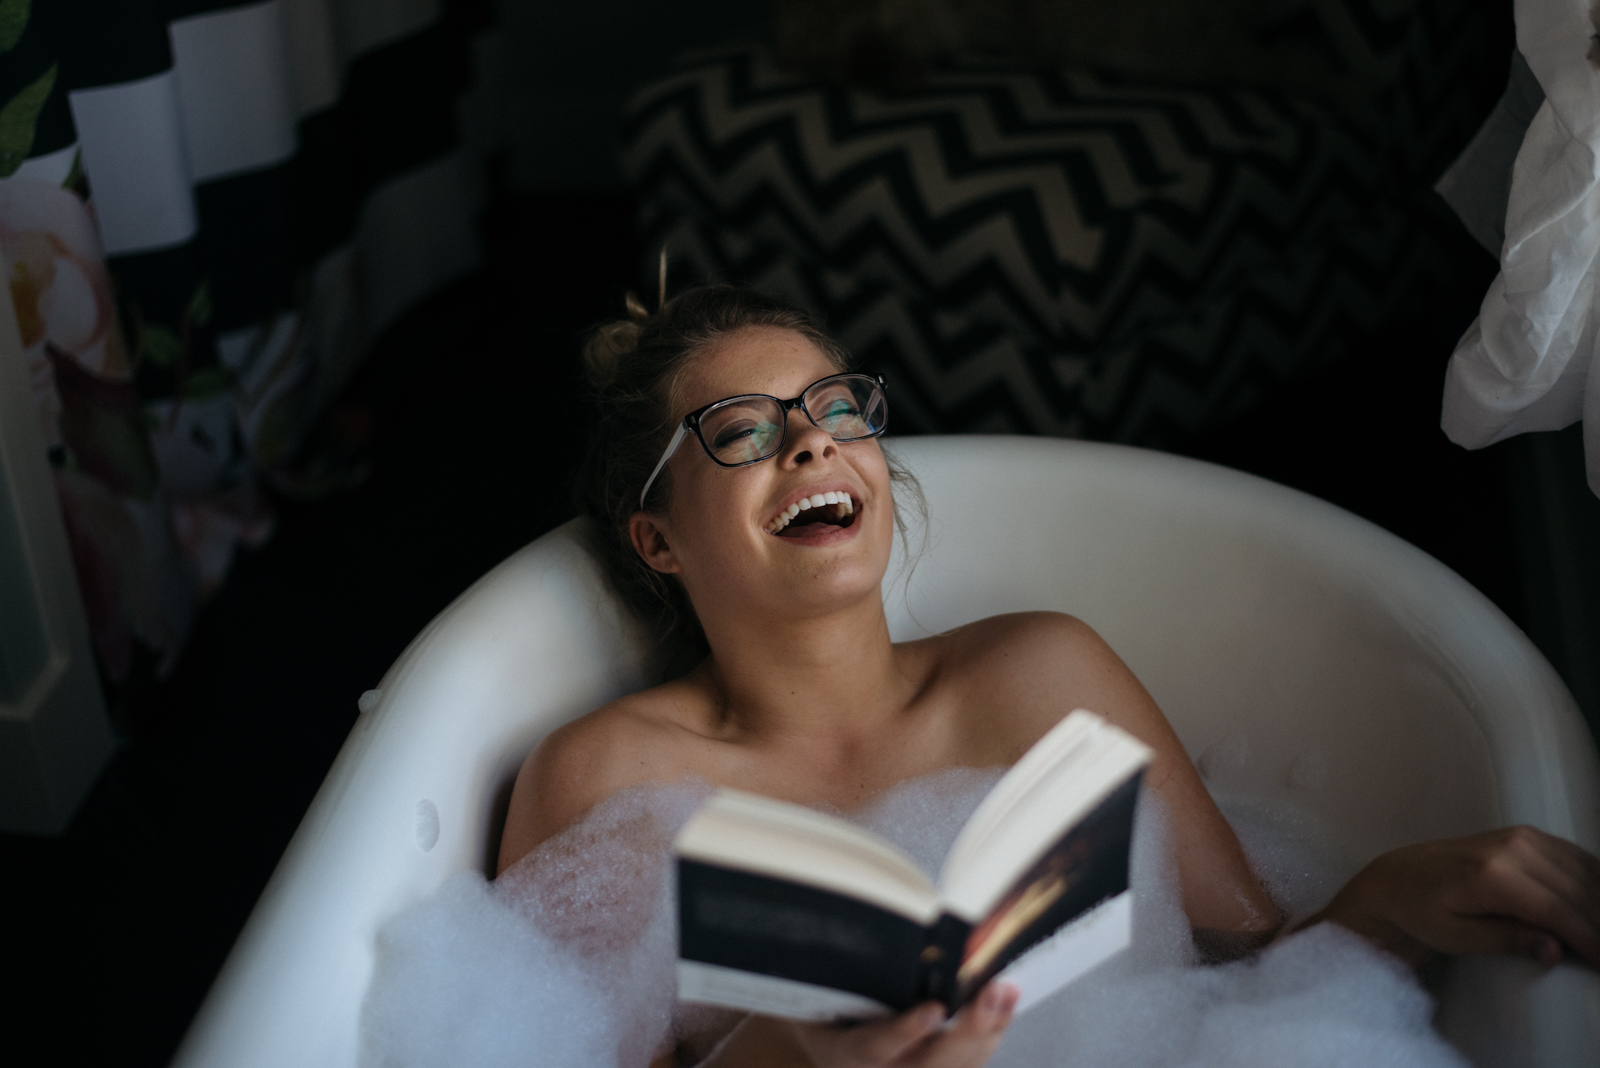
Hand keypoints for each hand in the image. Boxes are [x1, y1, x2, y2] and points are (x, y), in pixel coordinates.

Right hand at [788, 983, 1018, 1067]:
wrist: (832, 1047)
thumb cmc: (825, 1011)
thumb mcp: (820, 991)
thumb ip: (842, 970)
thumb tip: (863, 925)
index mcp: (847, 1053)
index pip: (875, 1046)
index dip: (905, 1031)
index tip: (933, 1010)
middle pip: (931, 1064)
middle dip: (967, 1030)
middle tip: (990, 994)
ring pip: (957, 1067)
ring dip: (989, 1029)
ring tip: (1005, 991)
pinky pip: (969, 1063)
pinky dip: (991, 1033)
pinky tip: (1004, 1004)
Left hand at [1307, 826, 1599, 968]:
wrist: (1399, 878)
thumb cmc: (1421, 910)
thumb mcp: (1456, 936)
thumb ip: (1507, 940)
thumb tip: (1555, 950)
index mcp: (1491, 874)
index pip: (1557, 911)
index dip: (1590, 940)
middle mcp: (1511, 848)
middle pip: (1578, 893)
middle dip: (1599, 926)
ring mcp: (1521, 837)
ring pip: (1583, 873)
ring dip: (1599, 904)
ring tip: (1599, 936)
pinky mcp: (1526, 835)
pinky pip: (1574, 857)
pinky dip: (1593, 881)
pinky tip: (1596, 905)